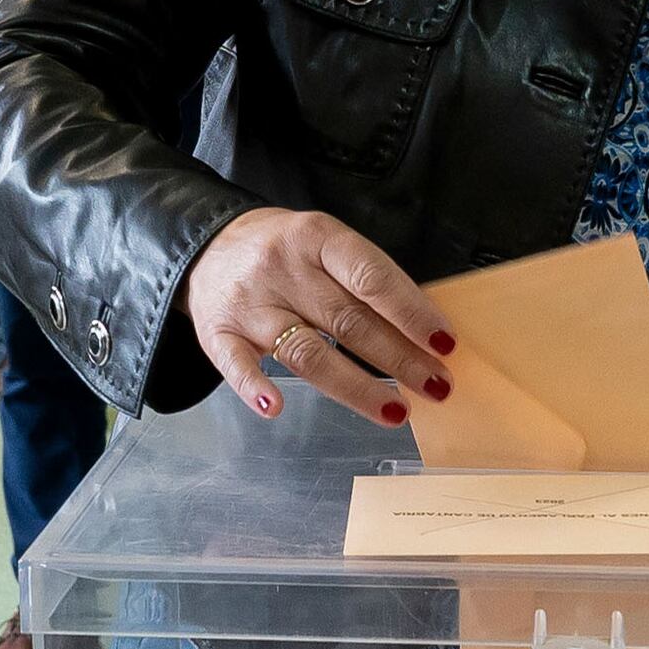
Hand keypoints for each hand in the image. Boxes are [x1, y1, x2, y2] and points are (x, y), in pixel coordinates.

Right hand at [181, 207, 453, 424]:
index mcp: (317, 238)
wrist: (204, 245)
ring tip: (396, 411)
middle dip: (399, 358)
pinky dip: (255, 388)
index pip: (371, 278)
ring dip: (355, 386)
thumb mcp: (324, 243)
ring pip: (306, 352)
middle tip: (437, 387)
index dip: (411, 312)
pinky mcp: (219, 334)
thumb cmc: (283, 252)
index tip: (445, 344)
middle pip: (348, 320)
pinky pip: (238, 365)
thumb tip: (422, 332)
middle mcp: (283, 269)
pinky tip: (277, 408)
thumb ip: (363, 279)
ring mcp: (250, 304)